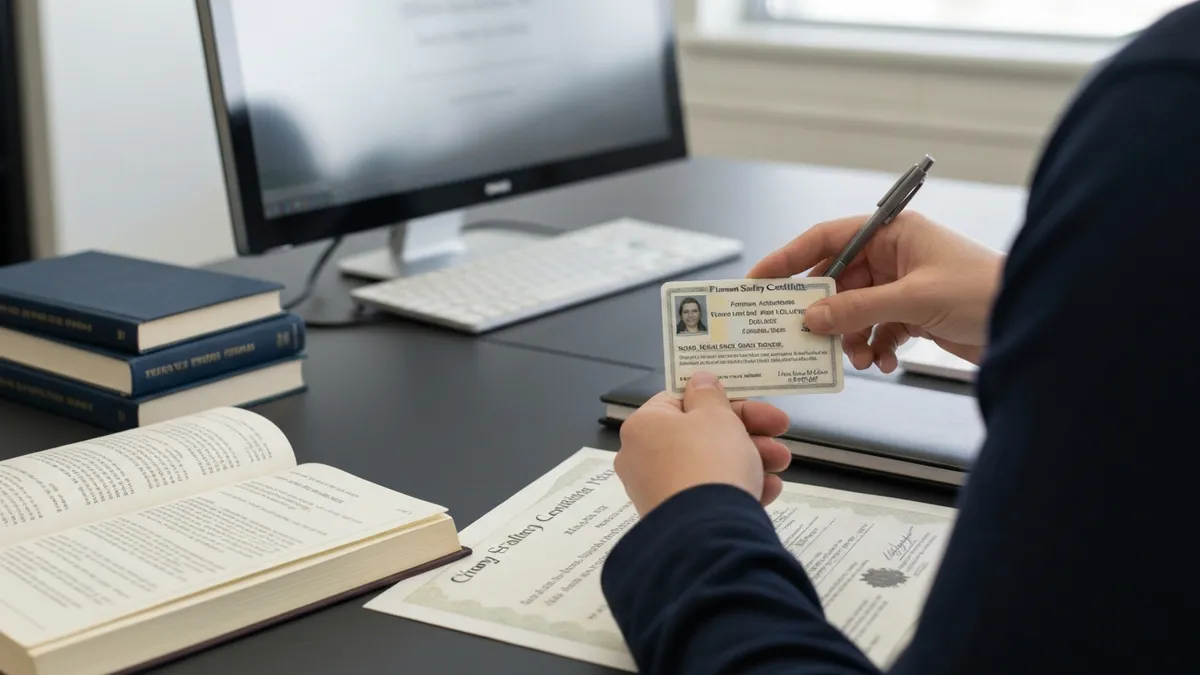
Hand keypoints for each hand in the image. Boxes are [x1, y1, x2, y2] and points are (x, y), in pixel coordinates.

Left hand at [615, 371, 790, 516]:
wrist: (707, 534)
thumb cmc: (709, 460)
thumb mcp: (716, 416)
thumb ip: (710, 394)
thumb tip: (699, 379)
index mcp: (644, 426)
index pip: (679, 400)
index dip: (717, 398)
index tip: (750, 400)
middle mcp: (643, 459)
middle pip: (700, 434)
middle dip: (747, 430)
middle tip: (780, 429)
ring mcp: (658, 492)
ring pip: (710, 466)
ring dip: (751, 458)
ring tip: (782, 463)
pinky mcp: (678, 521)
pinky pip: (711, 496)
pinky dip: (739, 488)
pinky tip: (771, 489)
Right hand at [748, 211, 1003, 370]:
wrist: (1035, 323)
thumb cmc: (987, 290)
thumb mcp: (915, 299)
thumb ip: (859, 308)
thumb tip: (813, 317)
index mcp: (893, 233)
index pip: (827, 239)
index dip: (789, 258)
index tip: (759, 280)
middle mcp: (895, 256)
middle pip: (838, 281)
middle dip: (824, 312)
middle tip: (801, 333)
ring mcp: (904, 287)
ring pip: (855, 312)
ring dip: (851, 337)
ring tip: (858, 356)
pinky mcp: (915, 315)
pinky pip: (877, 330)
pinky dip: (875, 348)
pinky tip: (884, 361)